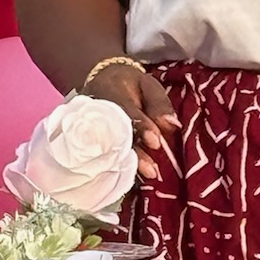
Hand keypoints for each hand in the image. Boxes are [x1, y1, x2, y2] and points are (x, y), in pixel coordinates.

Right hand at [82, 61, 179, 181]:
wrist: (99, 81)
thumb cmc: (129, 85)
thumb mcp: (147, 84)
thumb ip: (159, 103)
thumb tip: (171, 126)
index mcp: (110, 92)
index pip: (126, 111)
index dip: (141, 127)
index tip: (155, 142)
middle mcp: (96, 113)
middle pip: (114, 135)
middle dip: (134, 153)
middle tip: (152, 169)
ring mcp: (89, 128)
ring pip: (107, 149)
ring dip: (126, 165)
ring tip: (146, 176)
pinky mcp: (89, 142)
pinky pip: (102, 157)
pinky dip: (117, 168)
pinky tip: (129, 179)